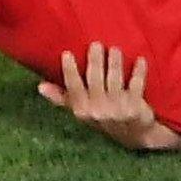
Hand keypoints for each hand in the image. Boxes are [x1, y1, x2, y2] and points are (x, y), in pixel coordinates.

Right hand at [37, 42, 180, 151]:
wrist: (137, 136)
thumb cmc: (105, 117)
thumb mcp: (83, 112)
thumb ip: (63, 99)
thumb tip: (40, 86)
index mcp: (82, 111)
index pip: (73, 88)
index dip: (69, 71)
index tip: (67, 53)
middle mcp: (98, 110)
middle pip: (95, 80)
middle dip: (95, 61)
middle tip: (96, 44)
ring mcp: (117, 110)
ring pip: (115, 79)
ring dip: (115, 62)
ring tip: (114, 49)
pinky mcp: (135, 108)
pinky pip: (137, 84)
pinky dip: (139, 71)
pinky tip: (141, 59)